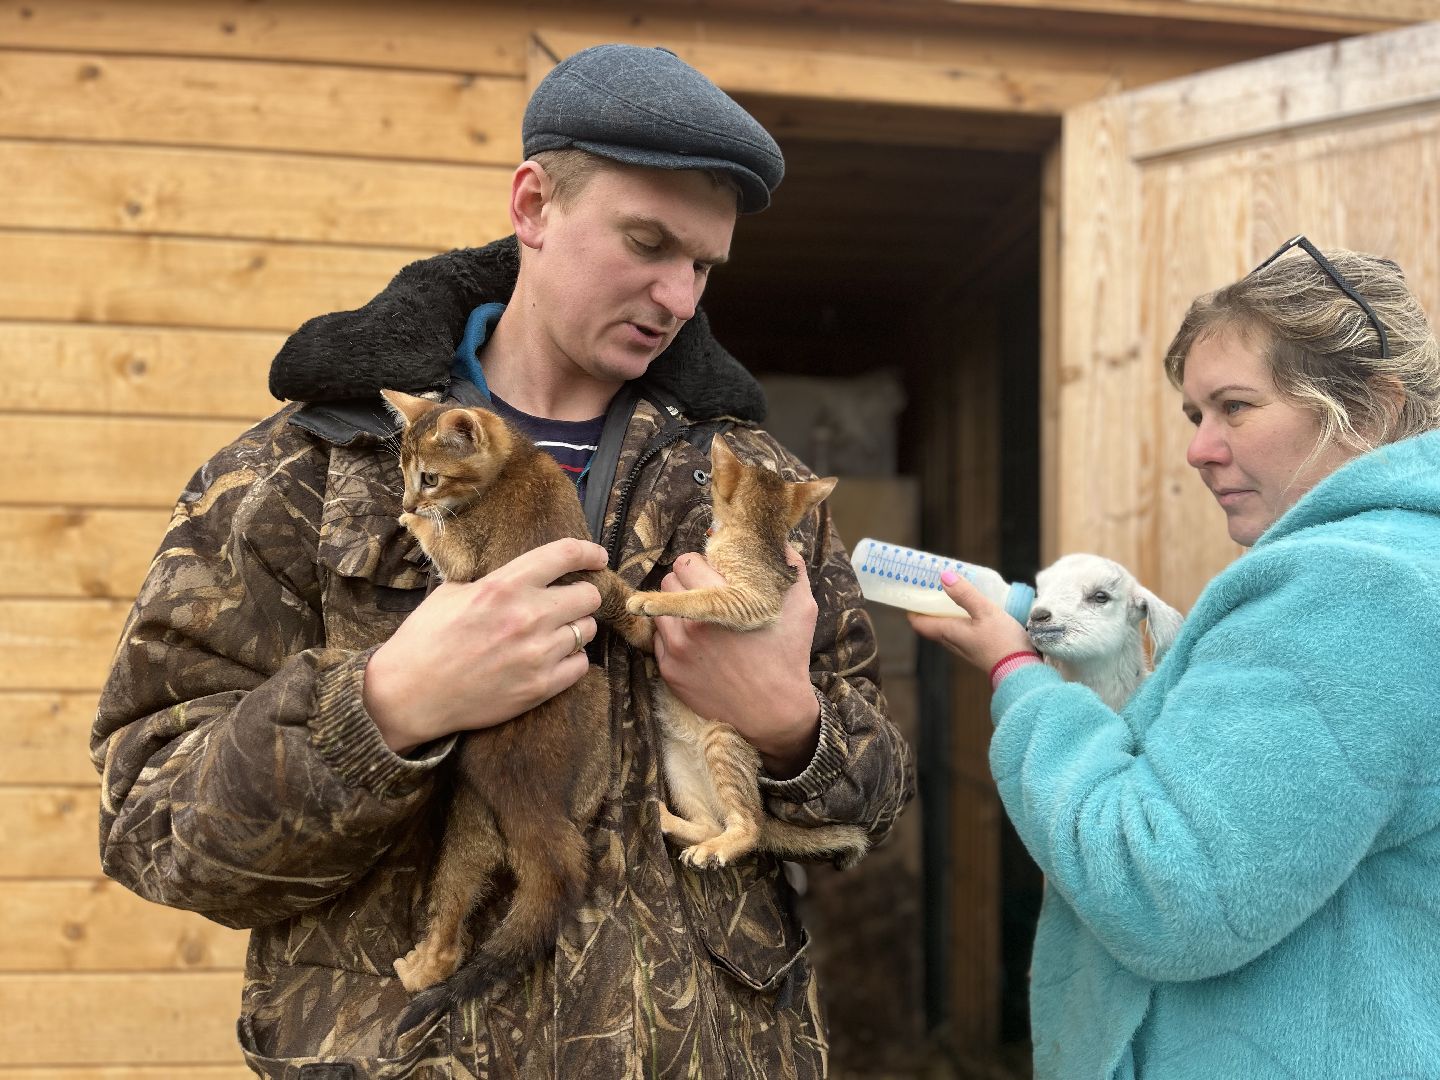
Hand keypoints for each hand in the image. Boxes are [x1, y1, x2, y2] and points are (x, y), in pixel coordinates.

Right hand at [363, 537, 608, 753]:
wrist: (409, 693)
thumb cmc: (426, 638)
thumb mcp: (453, 592)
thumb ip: (494, 579)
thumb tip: (522, 571)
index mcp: (504, 586)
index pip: (564, 555)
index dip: (588, 552)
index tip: (597, 557)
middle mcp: (528, 616)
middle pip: (588, 595)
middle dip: (582, 595)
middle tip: (568, 602)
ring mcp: (537, 654)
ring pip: (587, 630)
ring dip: (575, 628)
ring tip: (554, 633)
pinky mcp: (540, 687)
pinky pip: (581, 664)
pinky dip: (572, 659)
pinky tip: (553, 658)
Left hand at [652, 547, 820, 778]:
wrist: (773, 713)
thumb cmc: (787, 656)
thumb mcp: (801, 607)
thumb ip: (789, 567)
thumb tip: (776, 540)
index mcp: (722, 602)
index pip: (688, 561)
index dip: (704, 564)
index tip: (716, 575)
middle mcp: (693, 623)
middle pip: (668, 580)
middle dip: (687, 583)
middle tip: (707, 594)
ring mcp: (677, 649)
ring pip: (658, 608)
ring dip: (677, 607)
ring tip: (700, 618)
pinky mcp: (669, 670)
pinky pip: (658, 638)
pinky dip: (673, 635)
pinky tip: (697, 642)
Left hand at [908, 570, 1034, 675]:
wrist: (1021, 671)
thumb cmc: (1002, 641)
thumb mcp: (985, 611)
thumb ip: (965, 594)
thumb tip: (944, 576)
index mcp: (948, 632)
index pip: (919, 623)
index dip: (913, 609)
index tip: (913, 593)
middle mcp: (952, 643)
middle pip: (932, 625)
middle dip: (930, 608)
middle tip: (933, 588)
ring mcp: (965, 649)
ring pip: (947, 630)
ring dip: (946, 614)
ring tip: (953, 596)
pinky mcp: (978, 651)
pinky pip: (961, 634)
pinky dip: (960, 621)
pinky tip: (973, 612)